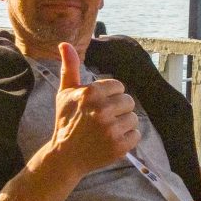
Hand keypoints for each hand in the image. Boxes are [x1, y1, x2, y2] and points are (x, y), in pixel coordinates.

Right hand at [46, 41, 138, 176]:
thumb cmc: (65, 122)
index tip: (98, 107)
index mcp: (91, 93)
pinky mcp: (119, 146)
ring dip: (123, 125)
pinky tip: (112, 141)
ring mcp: (111, 129)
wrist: (65, 157)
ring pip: (134, 118)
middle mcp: (102, 109)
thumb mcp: (65, 93)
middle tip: (103, 120)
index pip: (119, 86)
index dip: (110, 96)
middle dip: (118, 110)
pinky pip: (136, 135)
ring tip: (107, 131)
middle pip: (129, 101)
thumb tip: (65, 43)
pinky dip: (127, 139)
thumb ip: (69, 67)